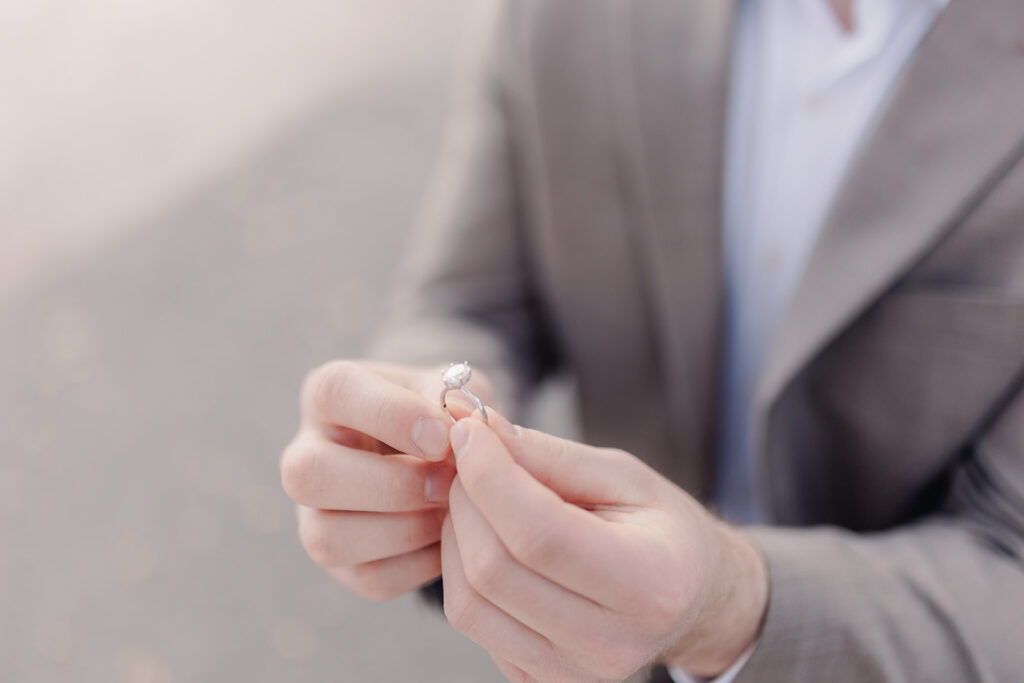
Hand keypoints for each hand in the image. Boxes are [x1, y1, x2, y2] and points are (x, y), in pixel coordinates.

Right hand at [280, 360, 492, 599]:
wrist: (444, 457)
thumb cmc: (444, 415)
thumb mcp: (453, 392)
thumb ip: (456, 401)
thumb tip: (460, 426)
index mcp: (329, 394)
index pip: (336, 392)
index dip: (392, 415)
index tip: (444, 437)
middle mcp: (305, 453)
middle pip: (307, 474)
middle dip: (390, 485)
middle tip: (447, 483)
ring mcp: (312, 513)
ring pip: (326, 537)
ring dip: (403, 530)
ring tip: (452, 513)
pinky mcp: (340, 562)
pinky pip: (368, 578)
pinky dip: (418, 564)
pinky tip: (448, 539)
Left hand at [441, 411, 767, 680]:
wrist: (691, 597)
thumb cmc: (660, 529)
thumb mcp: (623, 476)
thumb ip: (549, 455)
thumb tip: (478, 429)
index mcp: (649, 583)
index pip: (538, 535)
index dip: (489, 477)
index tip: (470, 433)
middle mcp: (611, 643)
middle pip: (494, 570)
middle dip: (466, 500)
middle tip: (471, 458)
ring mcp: (572, 673)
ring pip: (469, 604)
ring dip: (455, 537)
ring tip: (475, 497)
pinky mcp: (540, 681)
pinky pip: (473, 624)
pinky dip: (463, 572)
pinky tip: (487, 540)